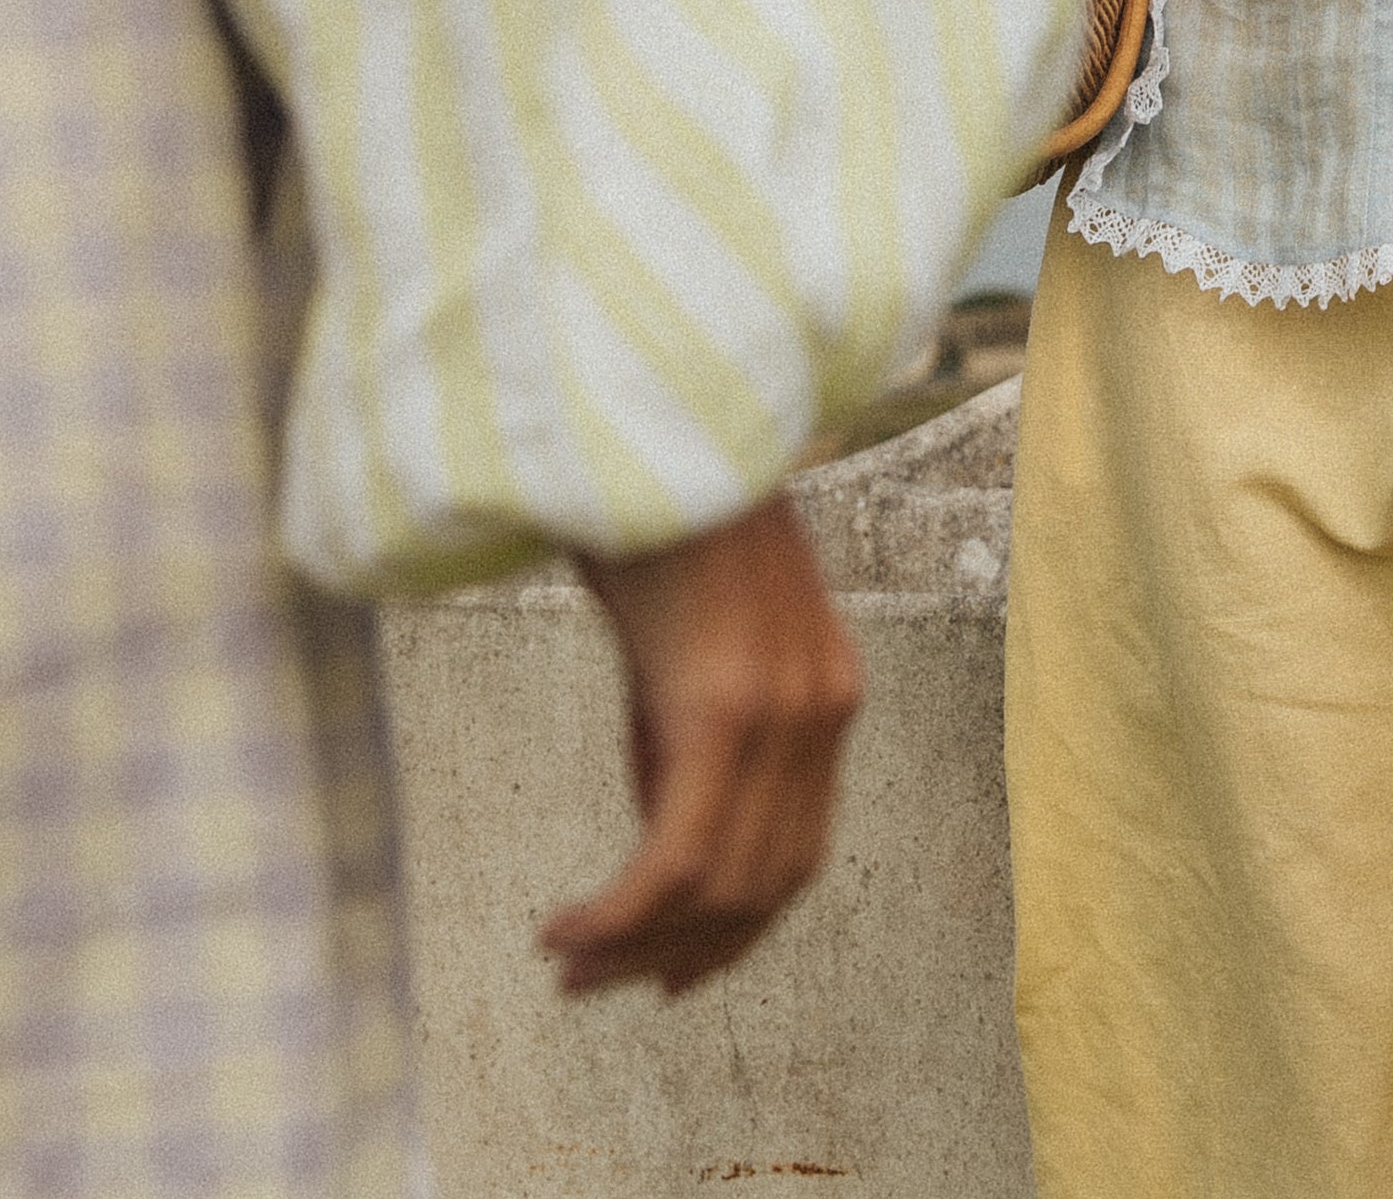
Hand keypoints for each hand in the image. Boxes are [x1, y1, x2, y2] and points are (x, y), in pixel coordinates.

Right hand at [542, 493, 865, 998]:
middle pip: (762, 889)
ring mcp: (783, 709)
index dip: (730, 937)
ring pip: (720, 889)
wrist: (646, 407)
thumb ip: (688, 730)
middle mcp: (823, 711)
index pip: (794, 859)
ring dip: (637, 948)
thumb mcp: (682, 639)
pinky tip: (565, 931)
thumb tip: (663, 836)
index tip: (660, 978)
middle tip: (591, 986)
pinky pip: (677, 857)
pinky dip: (621, 916)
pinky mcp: (723, 704)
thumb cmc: (650, 509)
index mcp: (827, 692)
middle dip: (675, 957)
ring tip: (566, 966)